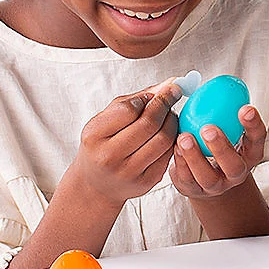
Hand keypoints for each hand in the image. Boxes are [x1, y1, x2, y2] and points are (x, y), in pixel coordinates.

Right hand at [70, 86, 179, 208]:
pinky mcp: (145, 182)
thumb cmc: (101, 146)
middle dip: (166, 105)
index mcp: (94, 135)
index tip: (166, 88)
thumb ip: (135, 100)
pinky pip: (168, 155)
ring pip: (163, 140)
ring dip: (172, 122)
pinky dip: (173, 140)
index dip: (152, 96)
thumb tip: (168, 84)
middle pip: (149, 124)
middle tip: (173, 96)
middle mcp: (109, 155)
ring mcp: (128, 171)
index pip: (129, 109)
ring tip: (170, 115)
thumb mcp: (106, 120)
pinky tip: (169, 133)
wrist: (96, 184)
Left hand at [170, 103, 268, 200]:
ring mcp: (216, 185)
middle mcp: (236, 173)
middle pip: (234, 166)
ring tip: (184, 137)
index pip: (257, 139)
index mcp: (249, 153)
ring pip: (207, 177)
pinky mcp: (194, 190)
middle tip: (208, 128)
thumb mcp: (225, 126)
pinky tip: (174, 145)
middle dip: (222, 148)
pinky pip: (187, 179)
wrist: (205, 175)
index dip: (253, 125)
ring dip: (195, 156)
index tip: (244, 107)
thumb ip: (222, 109)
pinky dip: (180, 162)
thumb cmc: (216, 143)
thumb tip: (207, 81)